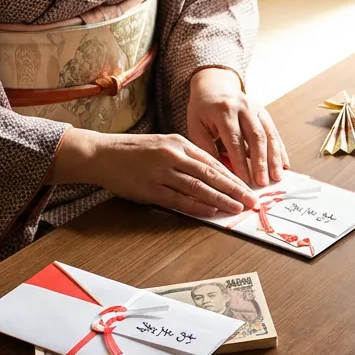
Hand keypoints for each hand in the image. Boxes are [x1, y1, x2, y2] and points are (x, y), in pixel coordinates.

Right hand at [54, 128, 256, 217]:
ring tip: (237, 208)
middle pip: (212, 174)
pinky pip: (179, 199)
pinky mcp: (150, 189)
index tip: (249, 187)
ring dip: (221, 199)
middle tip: (252, 201)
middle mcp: (173, 156)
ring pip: (199, 187)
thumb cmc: (134, 151)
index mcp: (179, 143)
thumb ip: (186, 157)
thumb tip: (212, 173)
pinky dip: (197, 206)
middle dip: (235, 189)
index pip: (213, 161)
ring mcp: (162, 173)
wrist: (102, 154)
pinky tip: (212, 211)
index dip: (234, 176)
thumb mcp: (163, 145)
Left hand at [185, 67, 288, 187]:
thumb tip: (225, 173)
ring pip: (269, 134)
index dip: (240, 162)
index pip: (234, 140)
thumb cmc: (202, 111)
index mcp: (223, 110)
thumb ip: (207, 149)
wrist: (215, 86)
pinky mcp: (264, 112)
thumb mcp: (196, 127)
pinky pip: (274, 132)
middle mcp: (243, 107)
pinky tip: (284, 165)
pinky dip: (280, 150)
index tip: (244, 181)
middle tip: (263, 183)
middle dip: (261, 162)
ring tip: (277, 177)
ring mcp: (256, 108)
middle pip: (256, 137)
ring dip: (274, 158)